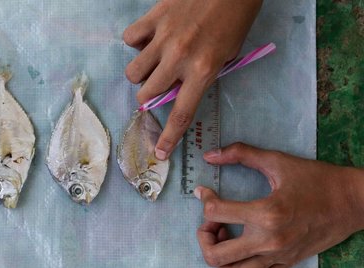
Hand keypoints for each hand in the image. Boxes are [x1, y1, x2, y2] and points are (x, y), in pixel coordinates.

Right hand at [123, 0, 262, 159]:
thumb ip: (200, 77)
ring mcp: (163, 37)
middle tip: (159, 85)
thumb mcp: (226, 57)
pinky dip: (136, 42)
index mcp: (203, 71)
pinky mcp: (154, 17)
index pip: (181, 113)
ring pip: (133, 72)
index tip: (160, 153)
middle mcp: (180, 58)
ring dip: (141, 73)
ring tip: (153, 62)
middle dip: (150, 96)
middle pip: (147, 94)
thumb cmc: (234, 21)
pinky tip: (149, 38)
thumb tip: (174, 89)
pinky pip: (130, 39)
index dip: (169, 138)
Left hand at [194, 142, 363, 267]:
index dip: (204, 199)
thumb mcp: (277, 161)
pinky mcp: (285, 264)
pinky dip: (238, 261)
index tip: (205, 191)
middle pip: (215, 256)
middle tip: (211, 219)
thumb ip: (241, 154)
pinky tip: (243, 240)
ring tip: (225, 232)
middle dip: (204, 236)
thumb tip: (210, 154)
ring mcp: (277, 257)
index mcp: (267, 214)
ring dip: (219, 253)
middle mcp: (269, 242)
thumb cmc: (316, 180)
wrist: (353, 203)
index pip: (215, 213)